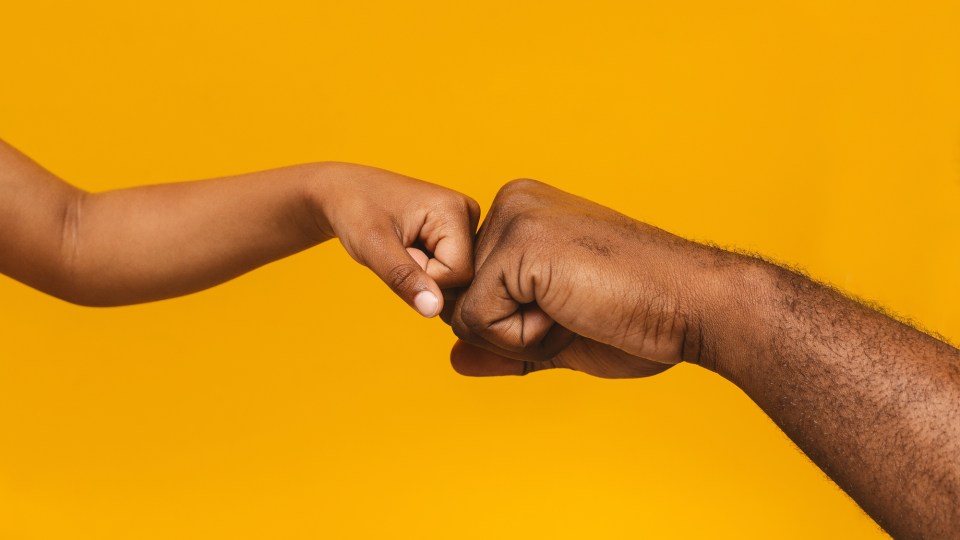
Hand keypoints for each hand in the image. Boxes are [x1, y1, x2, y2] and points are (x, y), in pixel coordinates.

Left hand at [312, 162, 480, 317]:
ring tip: (402, 246)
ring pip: (456, 278)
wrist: (342, 191)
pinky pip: (450, 271)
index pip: (459, 273)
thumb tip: (434, 310)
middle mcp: (468, 212)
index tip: (396, 250)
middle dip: (425, 276)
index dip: (424, 277)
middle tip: (398, 248)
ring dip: (424, 274)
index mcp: (455, 208)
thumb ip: (404, 278)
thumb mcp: (373, 246)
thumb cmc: (354, 211)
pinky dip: (425, 270)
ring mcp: (464, 223)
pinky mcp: (456, 233)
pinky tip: (410, 248)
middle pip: (462, 277)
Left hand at [447, 178, 727, 376]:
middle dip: (511, 331)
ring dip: (519, 335)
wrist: (694, 305)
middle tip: (578, 308)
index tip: (572, 304)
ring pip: (464, 313)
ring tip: (577, 306)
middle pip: (460, 300)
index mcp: (520, 214)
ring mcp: (513, 218)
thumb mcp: (554, 336)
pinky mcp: (519, 244)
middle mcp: (510, 203)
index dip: (512, 324)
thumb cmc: (638, 317)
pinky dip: (522, 337)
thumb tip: (453, 359)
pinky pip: (478, 319)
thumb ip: (501, 345)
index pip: (472, 289)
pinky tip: (573, 309)